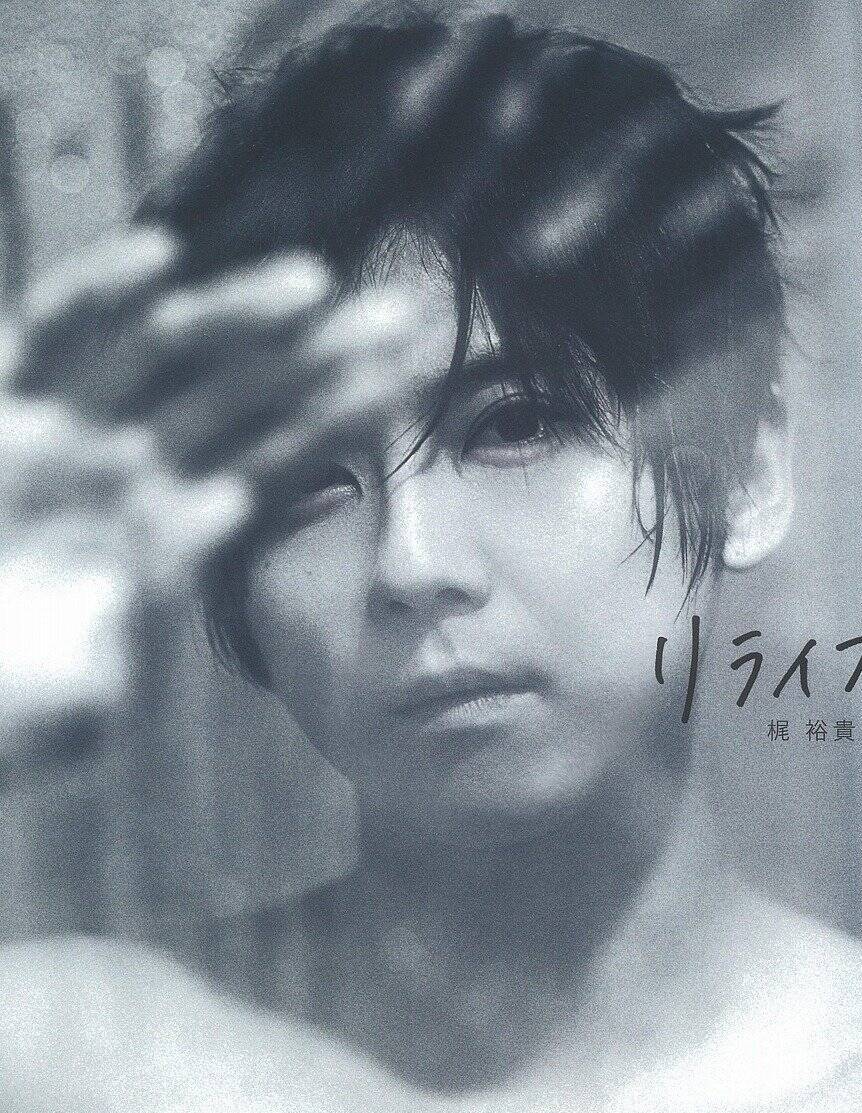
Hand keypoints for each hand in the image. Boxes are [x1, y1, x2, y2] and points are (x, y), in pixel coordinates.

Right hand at [0, 226, 427, 772]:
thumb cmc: (5, 692)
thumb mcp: (85, 683)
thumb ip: (157, 604)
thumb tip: (220, 508)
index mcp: (172, 520)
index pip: (277, 454)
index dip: (342, 417)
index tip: (410, 385)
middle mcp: (131, 462)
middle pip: (245, 391)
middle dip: (320, 353)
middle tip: (400, 317)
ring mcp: (69, 426)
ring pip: (167, 351)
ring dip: (236, 315)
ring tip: (313, 286)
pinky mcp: (6, 398)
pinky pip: (54, 331)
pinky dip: (98, 293)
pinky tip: (161, 259)